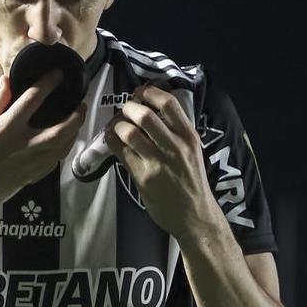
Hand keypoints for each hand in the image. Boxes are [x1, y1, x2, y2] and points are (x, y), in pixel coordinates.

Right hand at [0, 70, 86, 214]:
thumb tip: (7, 80)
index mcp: (7, 129)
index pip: (33, 99)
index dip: (48, 83)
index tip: (58, 75)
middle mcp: (23, 146)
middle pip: (61, 130)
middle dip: (76, 116)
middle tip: (81, 105)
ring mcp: (31, 163)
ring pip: (63, 148)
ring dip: (74, 134)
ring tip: (76, 122)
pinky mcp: (32, 177)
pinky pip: (55, 162)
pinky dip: (63, 150)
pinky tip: (63, 143)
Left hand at [104, 84, 220, 240]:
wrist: (194, 215)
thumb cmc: (192, 181)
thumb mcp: (193, 151)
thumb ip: (177, 131)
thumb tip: (152, 107)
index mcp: (189, 137)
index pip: (169, 103)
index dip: (150, 92)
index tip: (141, 93)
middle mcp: (175, 147)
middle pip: (145, 115)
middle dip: (129, 107)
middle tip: (126, 111)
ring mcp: (158, 163)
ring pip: (129, 132)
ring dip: (118, 125)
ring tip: (118, 126)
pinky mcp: (143, 177)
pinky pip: (121, 152)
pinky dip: (112, 141)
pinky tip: (113, 140)